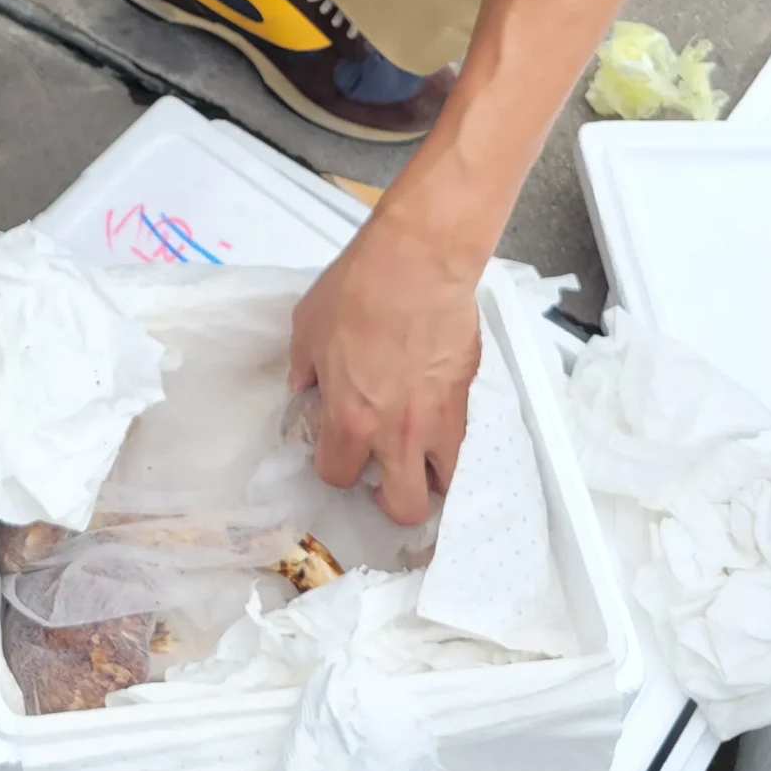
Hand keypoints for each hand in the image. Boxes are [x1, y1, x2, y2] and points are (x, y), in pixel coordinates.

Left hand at [288, 206, 483, 525]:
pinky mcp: (465, 394)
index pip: (337, 476)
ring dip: (429, 477)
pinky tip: (433, 412)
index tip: (333, 449)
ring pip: (444, 482)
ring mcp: (439, 418)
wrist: (418, 262)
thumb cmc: (356, 291)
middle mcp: (398, 434)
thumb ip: (305, 369)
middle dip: (392, 501)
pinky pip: (459, 437)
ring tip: (417, 454)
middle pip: (404, 507)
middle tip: (383, 476)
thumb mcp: (307, 328)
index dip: (333, 467)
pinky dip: (446, 438)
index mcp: (351, 421)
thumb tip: (306, 386)